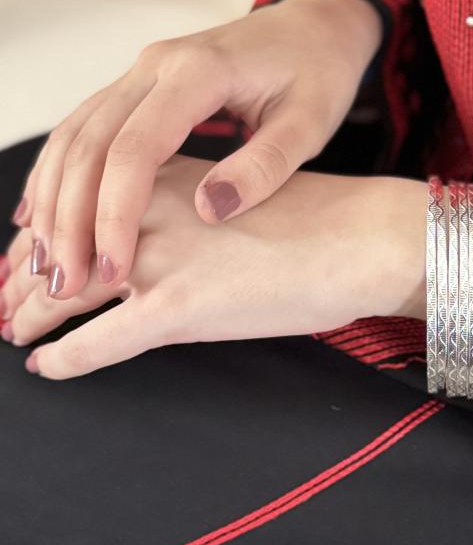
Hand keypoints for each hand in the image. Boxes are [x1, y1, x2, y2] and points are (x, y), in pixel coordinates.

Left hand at [0, 156, 427, 379]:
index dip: (51, 230)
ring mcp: (163, 258)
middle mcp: (155, 210)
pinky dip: (65, 357)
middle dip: (27, 273)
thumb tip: (175, 228)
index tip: (31, 248)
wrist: (364, 235)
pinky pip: (99, 341)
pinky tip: (47, 366)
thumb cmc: (322, 218)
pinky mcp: (180, 307)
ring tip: (12, 330)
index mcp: (172, 178)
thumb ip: (198, 203)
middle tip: (4, 296)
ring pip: (68, 289)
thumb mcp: (245, 190)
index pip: (87, 202)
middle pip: (65, 243)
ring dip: (30, 314)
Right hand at [11, 0, 383, 301]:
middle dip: (70, 219)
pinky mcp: (139, 85)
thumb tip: (208, 210)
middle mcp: (157, 64)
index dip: (116, 215)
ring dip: (54, 200)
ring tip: (50, 265)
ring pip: (75, 136)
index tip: (116, 272)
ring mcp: (142, 71)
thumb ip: (266, 165)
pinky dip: (60, 173)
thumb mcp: (312, 122)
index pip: (135, 149)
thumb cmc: (319, 72)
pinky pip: (85, 128)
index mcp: (200, 71)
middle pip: (89, 144)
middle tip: (65, 284)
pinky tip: (46, 216)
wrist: (315, 26)